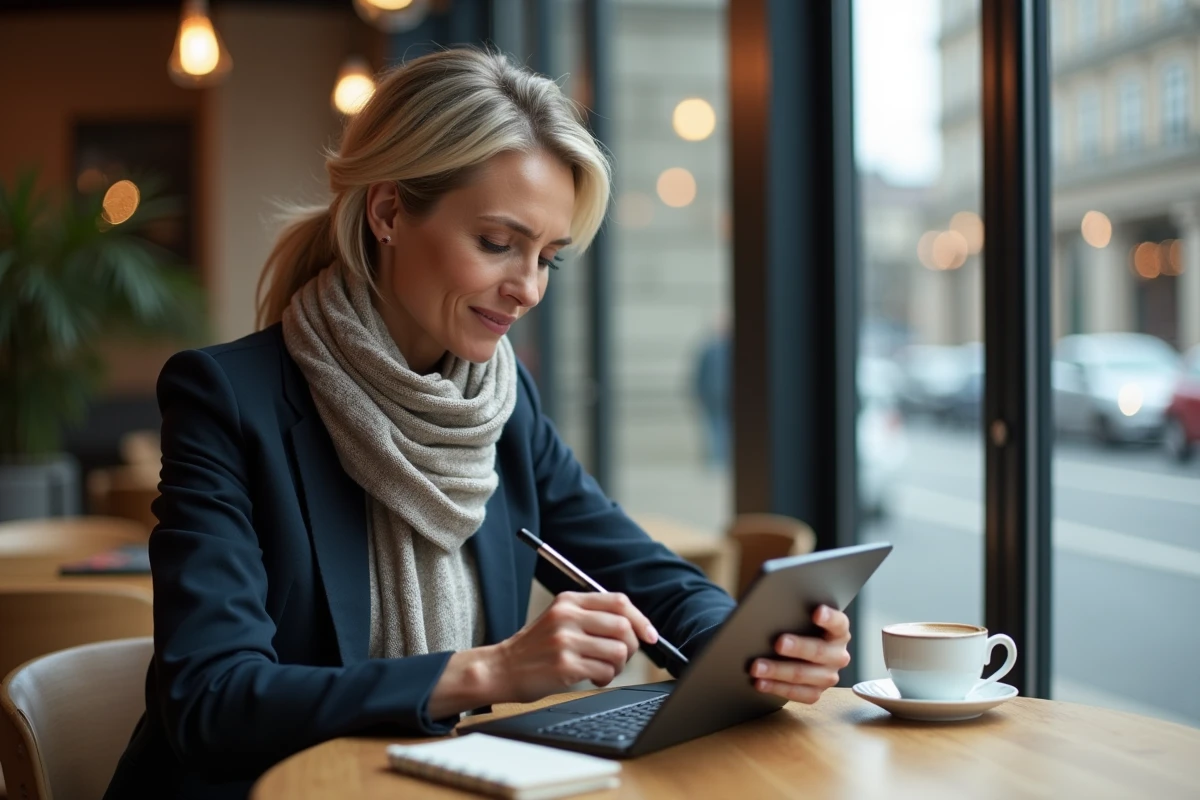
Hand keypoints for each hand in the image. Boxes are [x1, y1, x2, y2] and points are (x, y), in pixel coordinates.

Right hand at [492, 592, 659, 702]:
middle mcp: (567, 616)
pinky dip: (605, 677)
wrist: (501, 669)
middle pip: (623, 626)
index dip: (640, 620)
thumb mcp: (559, 618)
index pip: (619, 602)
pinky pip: (605, 671)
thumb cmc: (536, 648)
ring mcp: (565, 641)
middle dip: (632, 646)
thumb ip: (592, 615)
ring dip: (618, 665)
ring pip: (619, 651)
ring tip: (603, 668)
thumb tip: (637, 626)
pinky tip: (592, 677)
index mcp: (569, 601)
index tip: (649, 635)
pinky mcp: (564, 665)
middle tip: (620, 657)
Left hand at [749, 605, 850, 703]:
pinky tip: (760, 683)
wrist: (796, 652)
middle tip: (778, 643)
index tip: (817, 612)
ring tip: (757, 667)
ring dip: (779, 671)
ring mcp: (828, 676)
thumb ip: (791, 611)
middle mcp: (838, 655)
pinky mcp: (816, 692)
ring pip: (805, 675)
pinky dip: (776, 688)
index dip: (829, 618)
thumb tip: (766, 605)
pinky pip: (798, 693)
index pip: (839, 622)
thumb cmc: (796, 628)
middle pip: (819, 651)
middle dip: (797, 647)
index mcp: (838, 632)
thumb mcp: (798, 618)